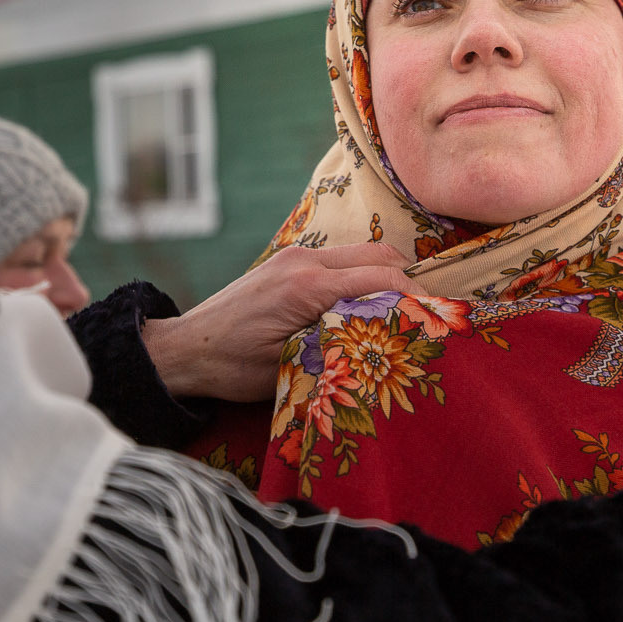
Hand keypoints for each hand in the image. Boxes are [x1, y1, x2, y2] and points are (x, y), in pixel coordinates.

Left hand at [140, 244, 425, 402]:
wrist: (184, 350)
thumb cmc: (232, 368)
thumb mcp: (290, 365)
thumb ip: (337, 345)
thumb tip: (384, 339)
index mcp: (306, 286)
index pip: (383, 277)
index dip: (417, 297)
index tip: (438, 321)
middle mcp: (304, 260)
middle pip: (380, 254)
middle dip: (410, 281)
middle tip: (428, 314)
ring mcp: (295, 256)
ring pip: (362, 254)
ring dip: (387, 276)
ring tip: (403, 312)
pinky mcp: (289, 261)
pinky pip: (340, 261)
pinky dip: (363, 276)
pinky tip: (369, 306)